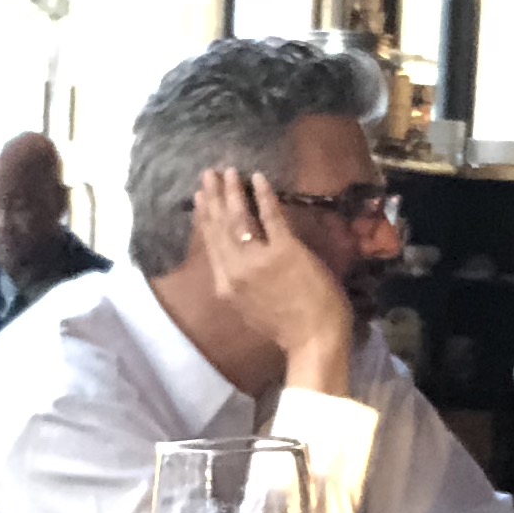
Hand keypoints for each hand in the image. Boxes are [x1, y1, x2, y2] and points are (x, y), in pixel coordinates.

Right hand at [191, 168, 351, 394]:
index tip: (200, 197)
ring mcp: (258, 259)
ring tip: (228, 171)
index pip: (211, 244)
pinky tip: (258, 178)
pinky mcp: (284, 251)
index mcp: (226, 286)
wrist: (313, 341)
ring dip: (232, 192)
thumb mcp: (250, 309)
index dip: (204, 218)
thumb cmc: (287, 329)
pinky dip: (263, 195)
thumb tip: (236, 263)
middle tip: (209, 173)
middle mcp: (235, 271)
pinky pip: (270, 216)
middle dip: (213, 197)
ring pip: (238, 218)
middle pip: (220, 227)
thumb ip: (240, 285)